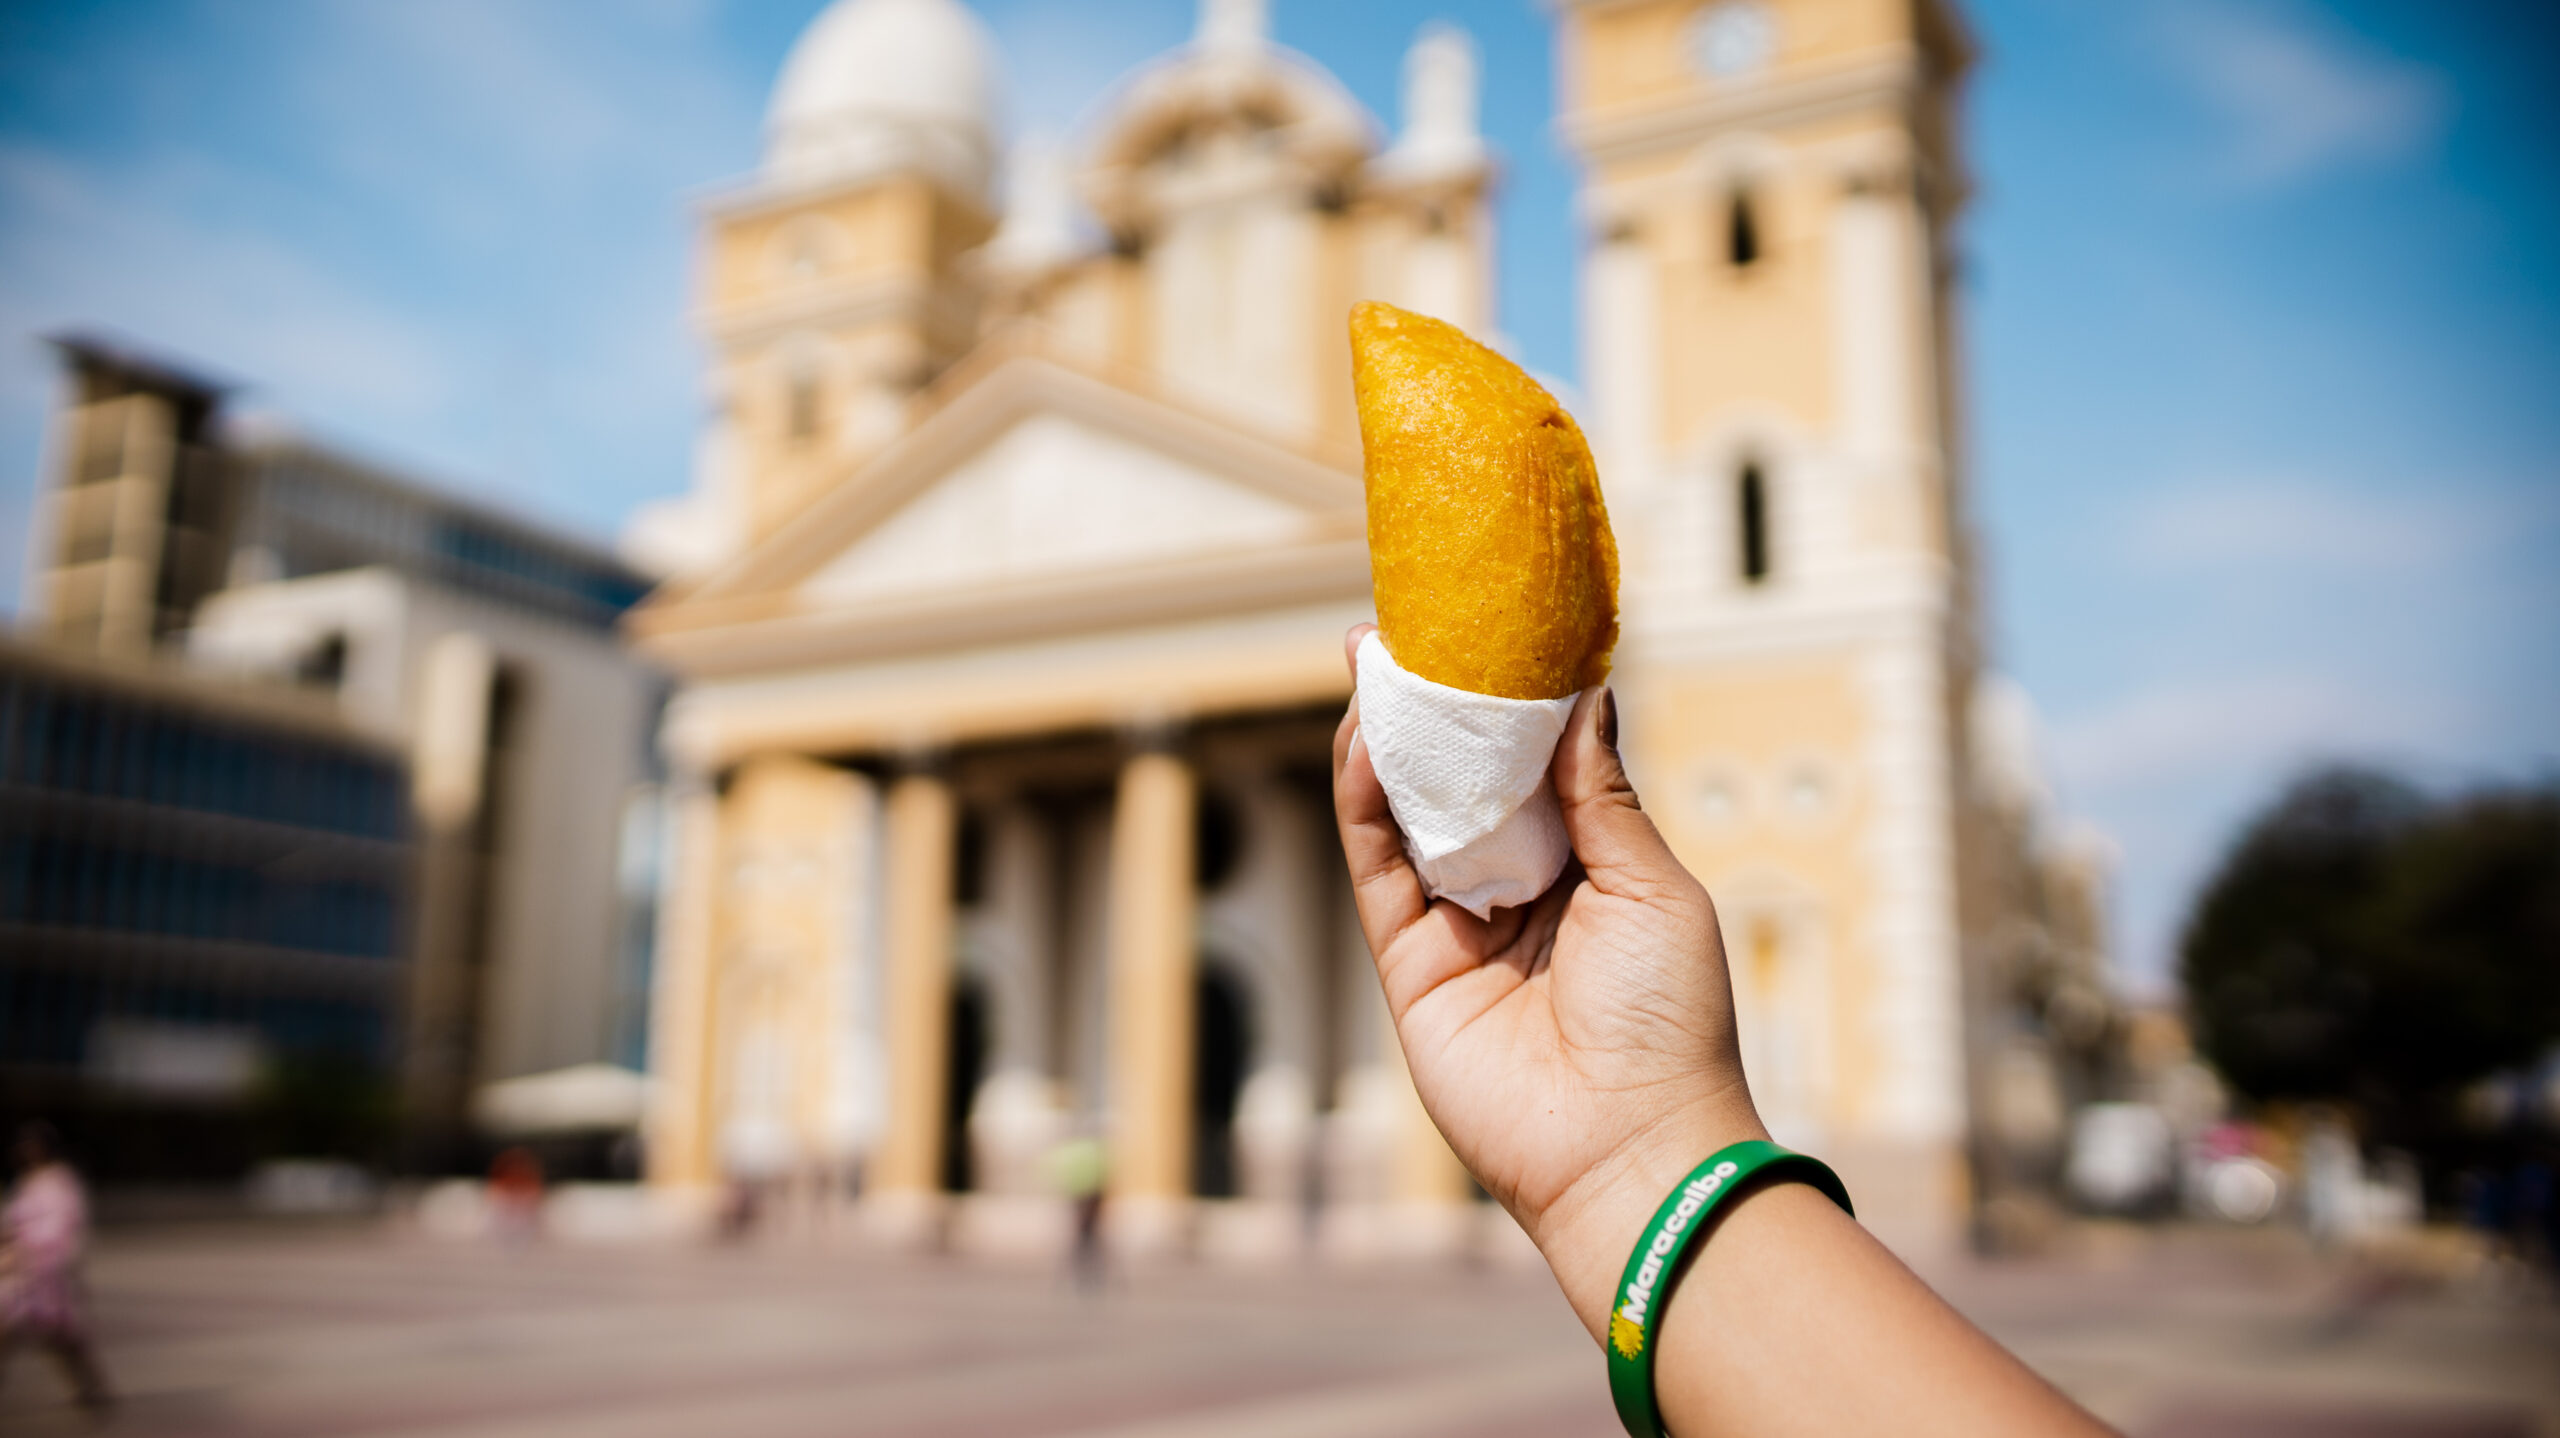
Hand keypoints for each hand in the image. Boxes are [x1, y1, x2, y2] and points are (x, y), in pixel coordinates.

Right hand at [1330, 624, 1765, 1336]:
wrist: (1627, 1145)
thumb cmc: (1668, 1021)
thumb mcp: (1651, 885)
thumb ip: (1602, 794)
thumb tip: (1585, 696)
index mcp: (1592, 873)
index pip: (1538, 773)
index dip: (1509, 709)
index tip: (1487, 638)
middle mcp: (1521, 895)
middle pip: (1464, 787)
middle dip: (1436, 715)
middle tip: (1405, 636)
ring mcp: (1461, 929)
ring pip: (1411, 820)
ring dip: (1390, 746)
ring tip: (1373, 669)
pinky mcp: (1411, 966)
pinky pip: (1379, 873)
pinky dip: (1365, 807)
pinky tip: (1364, 745)